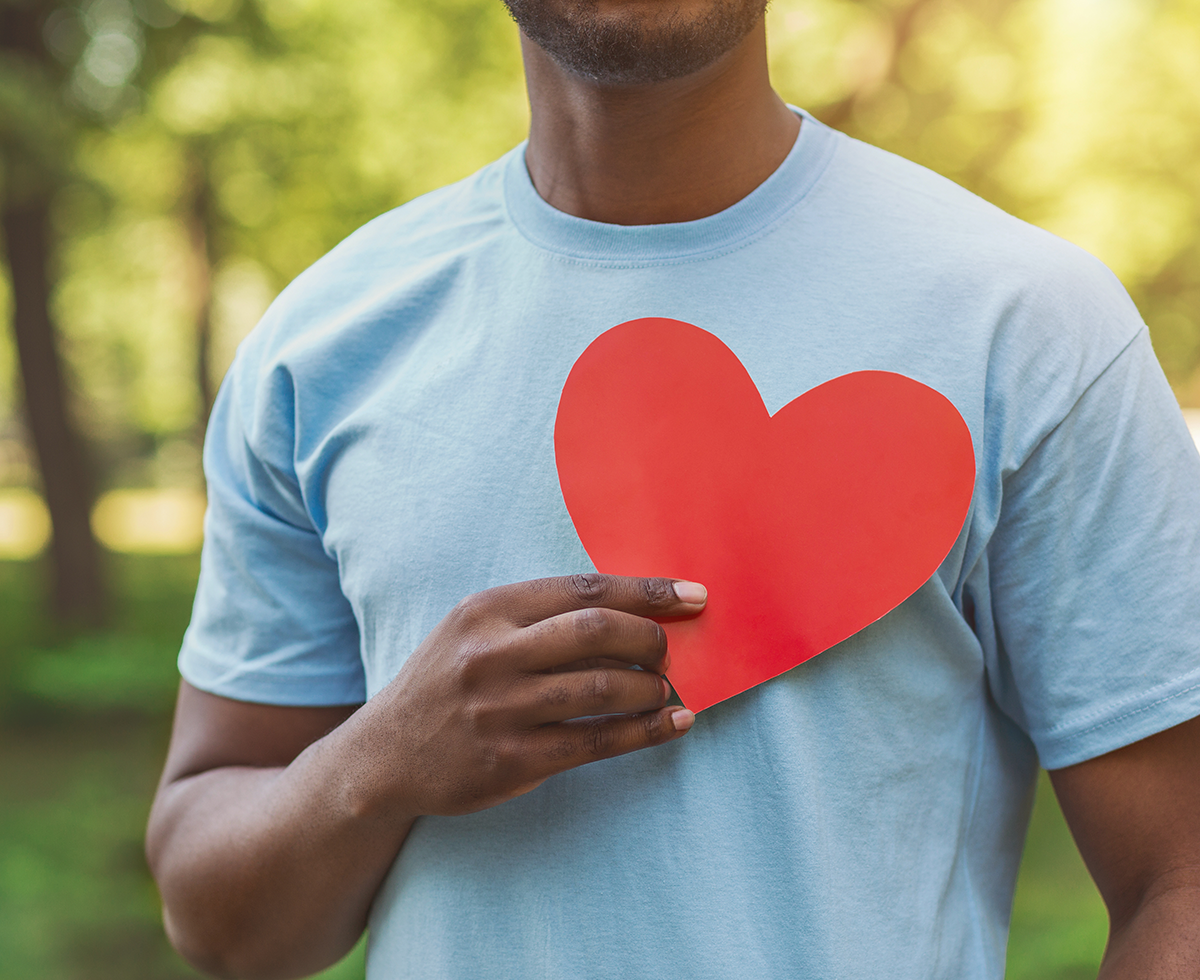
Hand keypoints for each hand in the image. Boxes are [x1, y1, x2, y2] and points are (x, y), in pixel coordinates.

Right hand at [358, 573, 706, 817]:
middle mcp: (491, 655)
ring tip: (665, 689)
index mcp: (487, 610)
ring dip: (652, 688)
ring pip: (603, 688)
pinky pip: (596, 742)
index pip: (584, 589)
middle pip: (597, 631)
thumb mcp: (475, 629)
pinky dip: (645, 732)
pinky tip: (673, 724)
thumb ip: (539, 616)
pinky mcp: (511, 761)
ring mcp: (500, 710)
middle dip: (651, 638)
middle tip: (669, 651)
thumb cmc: (447, 681)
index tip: (692, 596)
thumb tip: (633, 611)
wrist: (385, 754)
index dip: (648, 591)